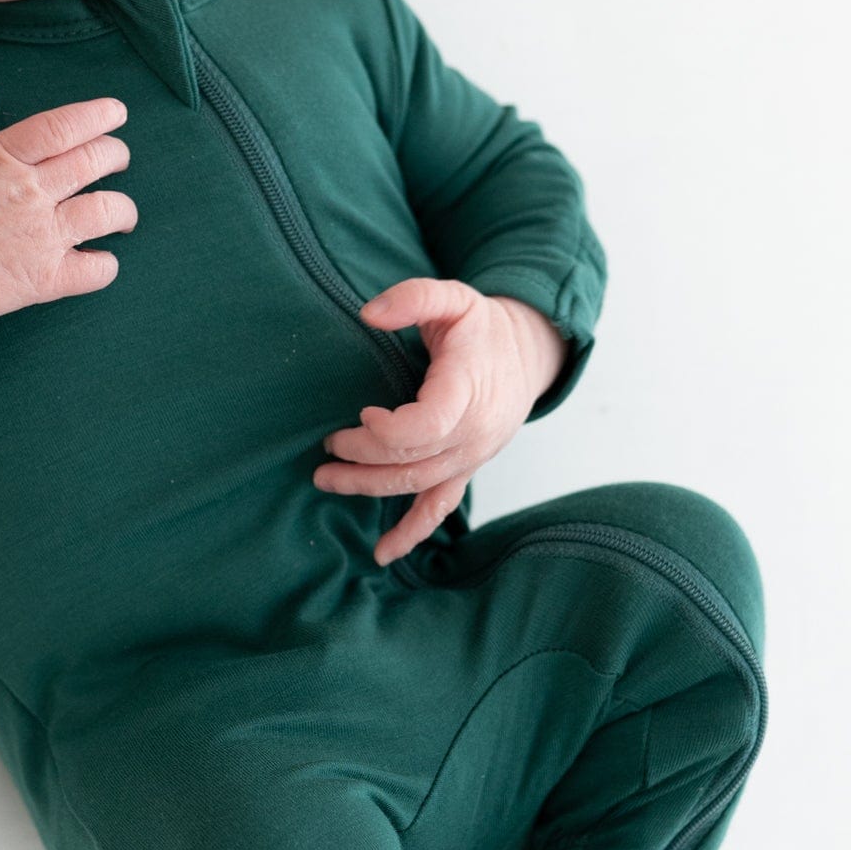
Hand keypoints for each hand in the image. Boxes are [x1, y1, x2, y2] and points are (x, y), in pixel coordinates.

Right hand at [0, 92, 136, 326]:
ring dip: (123, 209)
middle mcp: (31, 193)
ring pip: (108, 211)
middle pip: (95, 161)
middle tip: (117, 160)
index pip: (63, 126)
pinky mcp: (45, 278)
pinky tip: (100, 260)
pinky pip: (96, 270)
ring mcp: (42, 236)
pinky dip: (106, 264)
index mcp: (5, 158)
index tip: (116, 113)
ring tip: (121, 214)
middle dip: (116, 155)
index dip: (98, 115)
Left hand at [313, 279, 568, 565]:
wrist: (525, 355)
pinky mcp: (465, 469)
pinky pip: (440, 507)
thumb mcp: (452, 297)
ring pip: (417, 487)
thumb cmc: (481, 326)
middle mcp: (474, 433)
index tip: (363, 413)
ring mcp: (471, 457)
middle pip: (411, 461)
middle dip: (361, 459)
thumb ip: (412, 297)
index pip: (427, 426)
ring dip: (369, 489)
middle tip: (325, 448)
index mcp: (469, 390)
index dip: (388, 430)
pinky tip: (383, 553)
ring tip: (326, 480)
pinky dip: (412, 532)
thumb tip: (367, 314)